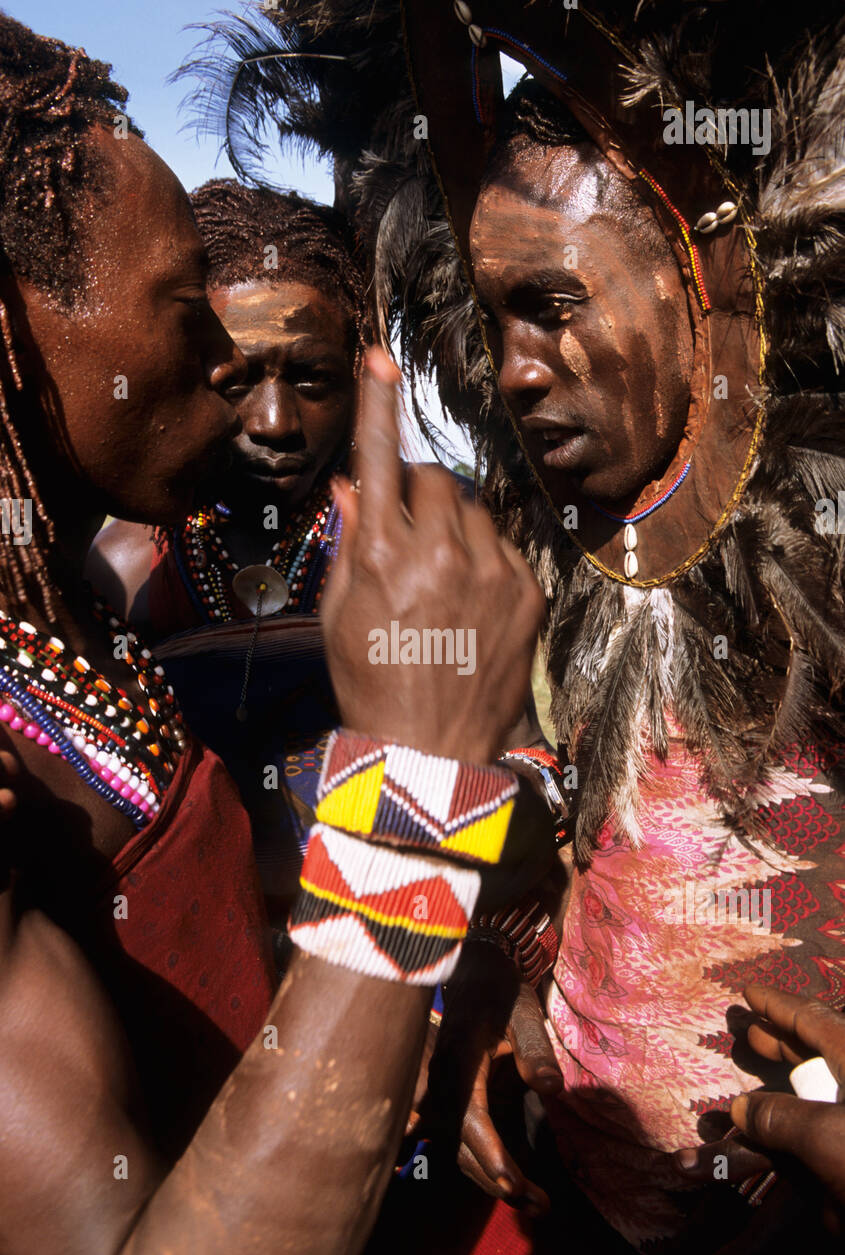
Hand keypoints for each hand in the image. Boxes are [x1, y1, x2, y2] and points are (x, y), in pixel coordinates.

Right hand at [322, 348, 544, 764]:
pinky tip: (470, 603)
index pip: (380, 458)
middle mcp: (440, 552)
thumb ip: (351, 541)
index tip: (381, 359)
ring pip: (472, 507)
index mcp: (383, 555)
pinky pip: (504, 545)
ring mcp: (491, 571)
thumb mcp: (341, 615)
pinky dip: (485, 558)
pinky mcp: (527, 592)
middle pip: (432, 477)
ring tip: (441, 578)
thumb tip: (351, 483)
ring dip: (454, 523)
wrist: (433, 753)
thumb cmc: (372, 684)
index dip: (379, 405)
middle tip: (408, 533)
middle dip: (417, 491)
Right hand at [411, 939, 562, 1214]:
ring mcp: (443, 1094)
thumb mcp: (523, 1010)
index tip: (511, 1182)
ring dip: (492, 1179)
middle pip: (462, 1144)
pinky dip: (483, 1164)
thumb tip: (551, 1089)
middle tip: (540, 1206)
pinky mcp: (450, 1100)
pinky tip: (512, 1185)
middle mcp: (444, 1083)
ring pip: (458, 1148)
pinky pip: (459, 1140)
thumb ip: (536, 1048)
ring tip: (537, 1205)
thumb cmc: (499, 989)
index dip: (488, 1150)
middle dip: (498, 1178)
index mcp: (460, 1060)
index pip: (469, 1115)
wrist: (470, 971)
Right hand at [727, 986, 844, 1226]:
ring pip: (811, 1104)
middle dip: (780, 1046)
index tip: (749, 992)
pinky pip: (813, 1145)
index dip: (778, 1005)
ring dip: (776, 1106)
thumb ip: (777, 1118)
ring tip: (748, 1099)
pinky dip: (787, 1147)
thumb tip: (742, 1109)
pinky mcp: (844, 1161)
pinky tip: (759, 1154)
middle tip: (750, 1036)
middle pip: (815, 1056)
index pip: (813, 1020)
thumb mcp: (824, 1136)